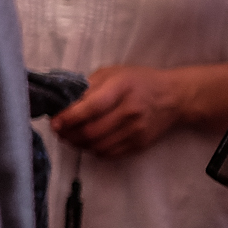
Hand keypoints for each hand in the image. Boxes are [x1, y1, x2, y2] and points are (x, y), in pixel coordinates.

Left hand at [51, 65, 186, 157]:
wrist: (173, 97)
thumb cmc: (138, 81)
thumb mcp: (112, 73)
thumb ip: (88, 87)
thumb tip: (63, 103)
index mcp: (121, 88)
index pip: (91, 108)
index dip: (68, 118)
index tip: (54, 122)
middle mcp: (130, 111)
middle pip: (91, 131)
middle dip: (68, 134)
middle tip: (58, 130)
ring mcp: (136, 130)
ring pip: (97, 146)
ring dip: (77, 144)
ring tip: (69, 136)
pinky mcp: (139, 144)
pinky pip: (109, 153)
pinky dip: (93, 150)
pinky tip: (87, 141)